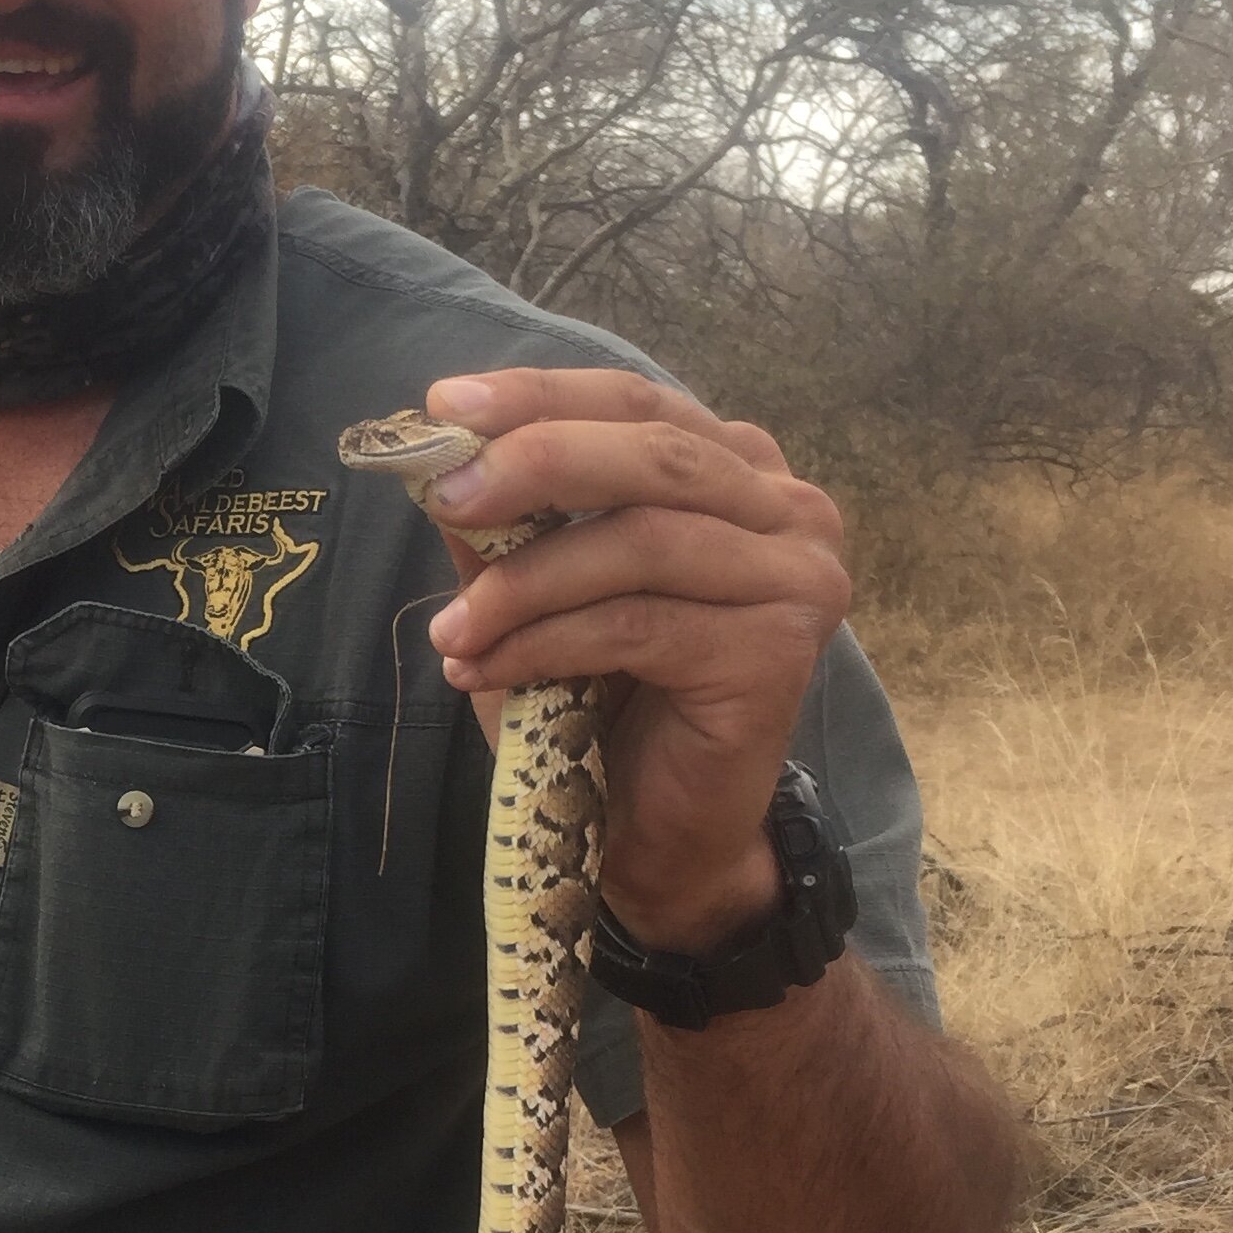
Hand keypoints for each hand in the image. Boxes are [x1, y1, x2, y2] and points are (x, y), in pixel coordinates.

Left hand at [418, 366, 849, 950]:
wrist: (658, 837)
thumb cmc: (601, 707)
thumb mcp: (535, 597)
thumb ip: (504, 522)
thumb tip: (436, 454)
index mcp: (736, 469)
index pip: (636, 400)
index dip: (539, 396)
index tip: (443, 405)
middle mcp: (787, 509)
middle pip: (652, 452)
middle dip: (534, 464)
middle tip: (445, 494)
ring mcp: (796, 578)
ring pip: (640, 541)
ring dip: (524, 582)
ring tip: (451, 631)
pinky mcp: (777, 652)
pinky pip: (639, 625)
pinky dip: (547, 642)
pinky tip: (485, 671)